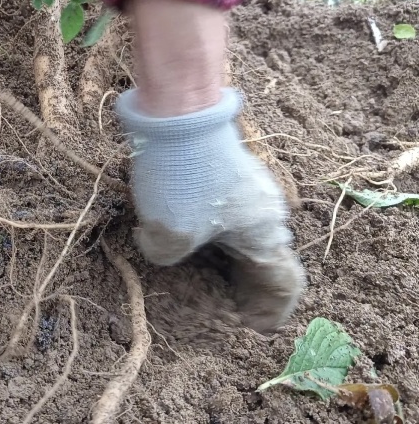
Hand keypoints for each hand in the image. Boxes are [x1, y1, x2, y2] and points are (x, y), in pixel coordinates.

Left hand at [116, 87, 305, 331]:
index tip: (253, 325)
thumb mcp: (167, 233)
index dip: (270, 309)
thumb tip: (156, 245)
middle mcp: (265, 209)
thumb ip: (164, 256)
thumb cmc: (182, 178)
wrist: (179, 111)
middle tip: (218, 302)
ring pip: (240, 230)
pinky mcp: (226, 168)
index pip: (282, 282)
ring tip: (191, 268)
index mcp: (264, 232)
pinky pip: (223, 209)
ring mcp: (247, 185)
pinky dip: (208, 227)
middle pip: (260, 257)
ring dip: (221, 253)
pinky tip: (179, 229)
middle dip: (241, 283)